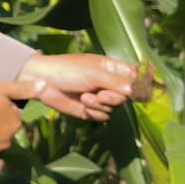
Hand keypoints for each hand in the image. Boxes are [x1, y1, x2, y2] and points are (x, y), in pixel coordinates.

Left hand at [17, 53, 136, 120]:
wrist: (43, 82)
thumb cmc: (67, 69)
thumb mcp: (94, 73)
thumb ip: (117, 82)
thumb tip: (140, 91)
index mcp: (113, 68)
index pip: (136, 76)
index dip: (141, 84)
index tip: (139, 91)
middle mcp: (110, 83)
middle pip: (128, 96)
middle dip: (115, 97)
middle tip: (102, 94)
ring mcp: (101, 97)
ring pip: (115, 108)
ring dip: (102, 104)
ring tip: (86, 97)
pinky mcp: (92, 110)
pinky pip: (103, 116)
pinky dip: (94, 112)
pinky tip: (83, 104)